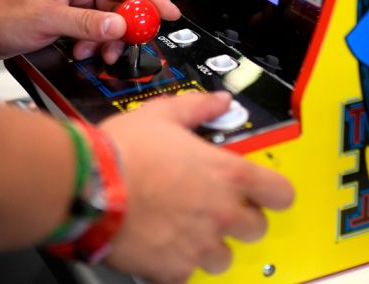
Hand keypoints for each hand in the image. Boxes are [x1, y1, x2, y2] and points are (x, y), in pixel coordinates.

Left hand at [0, 0, 177, 59]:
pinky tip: (83, 52)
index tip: (170, 13)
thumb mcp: (47, 18)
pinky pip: (97, 29)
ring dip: (109, 40)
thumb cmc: (1, 12)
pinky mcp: (70, 17)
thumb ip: (86, 22)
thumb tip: (119, 24)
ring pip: (111, 20)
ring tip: (96, 55)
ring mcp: (76, 0)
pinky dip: (96, 44)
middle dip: (129, 27)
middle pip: (123, 2)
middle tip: (131, 45)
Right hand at [101, 92, 294, 282]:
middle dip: (239, 218)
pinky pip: (187, 273)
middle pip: (256, 228)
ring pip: (224, 256)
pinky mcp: (173, 269)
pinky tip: (160, 242)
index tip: (263, 190)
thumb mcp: (163, 115)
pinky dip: (177, 262)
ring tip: (184, 227)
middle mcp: (220, 212)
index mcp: (226, 174)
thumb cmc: (123, 152)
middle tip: (215, 205)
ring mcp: (199, 245)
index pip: (281, 193)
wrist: (88, 186)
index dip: (273, 191)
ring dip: (210, 244)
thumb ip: (198, 108)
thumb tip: (218, 102)